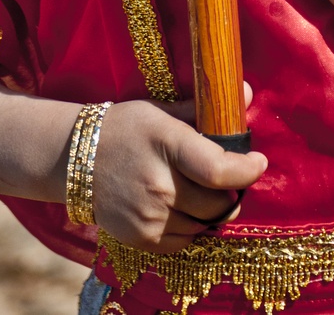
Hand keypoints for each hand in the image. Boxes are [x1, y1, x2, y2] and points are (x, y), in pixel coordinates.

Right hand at [91, 93, 267, 251]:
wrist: (74, 159)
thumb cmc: (124, 127)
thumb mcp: (160, 109)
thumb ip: (202, 109)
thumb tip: (244, 92)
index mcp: (166, 144)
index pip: (218, 170)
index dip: (246, 170)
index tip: (259, 162)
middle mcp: (159, 184)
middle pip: (218, 202)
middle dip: (232, 190)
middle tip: (230, 177)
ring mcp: (149, 215)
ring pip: (205, 224)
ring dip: (214, 210)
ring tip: (206, 191)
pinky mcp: (142, 238)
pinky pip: (186, 240)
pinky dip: (194, 226)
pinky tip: (185, 206)